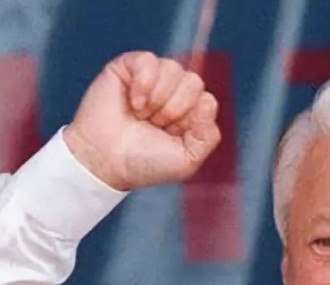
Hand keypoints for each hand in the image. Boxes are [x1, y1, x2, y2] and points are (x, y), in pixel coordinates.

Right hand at [63, 51, 220, 190]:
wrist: (106, 161)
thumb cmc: (144, 163)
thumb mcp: (187, 161)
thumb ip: (208, 137)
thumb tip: (208, 101)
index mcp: (190, 115)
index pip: (206, 101)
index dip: (190, 120)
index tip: (171, 136)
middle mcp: (174, 94)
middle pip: (194, 82)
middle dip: (174, 109)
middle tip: (154, 126)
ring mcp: (153, 79)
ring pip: (174, 69)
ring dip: (157, 99)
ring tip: (141, 116)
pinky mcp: (130, 67)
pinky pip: (149, 60)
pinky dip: (143, 84)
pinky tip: (134, 103)